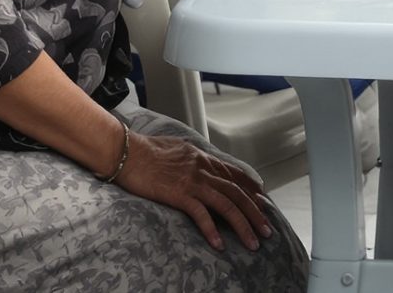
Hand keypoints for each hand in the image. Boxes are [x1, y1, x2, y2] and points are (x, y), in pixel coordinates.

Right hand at [115, 130, 273, 251]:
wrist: (126, 151)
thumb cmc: (145, 150)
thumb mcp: (176, 148)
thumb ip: (191, 157)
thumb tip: (198, 162)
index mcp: (202, 158)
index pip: (234, 174)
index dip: (251, 188)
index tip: (263, 200)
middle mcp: (202, 169)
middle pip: (237, 192)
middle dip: (255, 213)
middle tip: (267, 229)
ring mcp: (192, 181)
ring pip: (226, 204)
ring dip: (243, 225)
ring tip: (253, 242)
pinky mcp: (179, 193)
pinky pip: (201, 214)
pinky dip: (212, 230)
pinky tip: (220, 244)